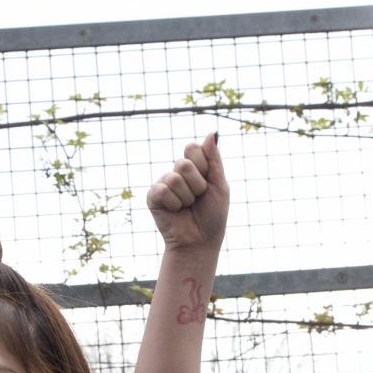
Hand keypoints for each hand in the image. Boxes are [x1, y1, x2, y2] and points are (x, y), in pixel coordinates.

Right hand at [145, 135, 228, 253]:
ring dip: (187, 197)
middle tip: (198, 198)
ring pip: (174, 178)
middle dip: (197, 184)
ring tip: (187, 207)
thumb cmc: (213, 215)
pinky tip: (175, 212)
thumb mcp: (220, 184)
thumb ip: (214, 159)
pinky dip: (174, 204)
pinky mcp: (153, 197)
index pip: (192, 148)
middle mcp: (176, 173)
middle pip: (184, 163)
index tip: (207, 182)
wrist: (200, 240)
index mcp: (193, 167)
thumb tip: (212, 132)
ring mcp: (163, 184)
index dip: (202, 166)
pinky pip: (162, 191)